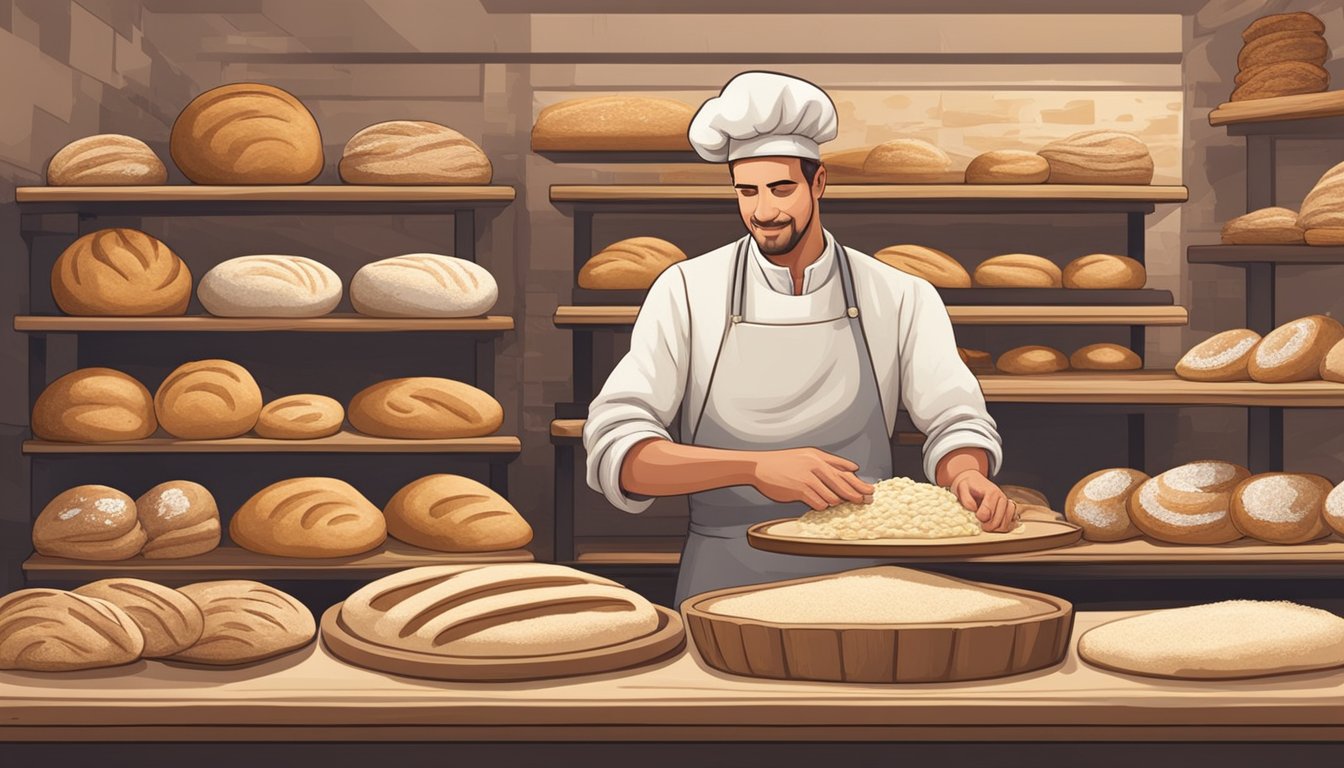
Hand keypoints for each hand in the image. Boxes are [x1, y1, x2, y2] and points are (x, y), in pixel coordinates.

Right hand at [749, 448, 874, 510]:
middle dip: (855, 495)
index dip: (858, 482)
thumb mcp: (808, 455)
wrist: (760, 466)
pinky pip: (818, 503)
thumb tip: (853, 468)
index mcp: (818, 457)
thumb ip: (831, 461)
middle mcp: (815, 466)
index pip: (844, 472)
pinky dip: (821, 505)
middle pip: (842, 484)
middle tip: (864, 501)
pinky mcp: (799, 490)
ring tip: (836, 503)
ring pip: (831, 496)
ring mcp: (807, 478)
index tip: (869, 490)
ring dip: (834, 502)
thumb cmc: (783, 462)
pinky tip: (820, 504)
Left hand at [950, 470, 1017, 531]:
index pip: (987, 512)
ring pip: (1007, 523)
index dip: (979, 517)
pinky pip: (1011, 522)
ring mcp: (1007, 504)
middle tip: (980, 525)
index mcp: (992, 492)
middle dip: (987, 526)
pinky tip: (995, 526)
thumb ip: (966, 499)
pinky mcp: (1008, 509)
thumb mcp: (961, 488)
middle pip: (998, 520)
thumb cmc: (968, 485)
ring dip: (996, 528)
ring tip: (987, 526)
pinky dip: (1004, 527)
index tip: (975, 515)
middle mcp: (1002, 498)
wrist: (973, 480)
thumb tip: (973, 508)